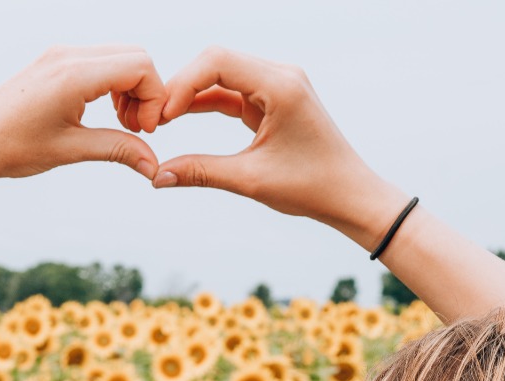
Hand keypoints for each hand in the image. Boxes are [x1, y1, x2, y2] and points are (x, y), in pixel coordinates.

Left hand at [0, 45, 166, 183]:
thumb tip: (154, 165)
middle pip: (136, 57)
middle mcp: (68, 56)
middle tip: (135, 129)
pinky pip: (101, 62)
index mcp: (74, 74)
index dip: (154, 99)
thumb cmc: (10, 146)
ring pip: (120, 57)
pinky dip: (113, 84)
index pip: (140, 67)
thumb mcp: (69, 150)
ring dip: (131, 89)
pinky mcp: (54, 62)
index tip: (144, 132)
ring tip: (121, 125)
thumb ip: (117, 149)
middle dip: (146, 92)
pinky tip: (104, 114)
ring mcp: (60, 55)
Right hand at [152, 47, 410, 249]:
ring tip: (160, 120)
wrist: (351, 195)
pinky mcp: (274, 98)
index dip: (182, 83)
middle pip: (216, 61)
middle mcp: (281, 75)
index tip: (161, 116)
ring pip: (221, 75)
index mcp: (281, 86)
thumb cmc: (312, 187)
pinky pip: (232, 91)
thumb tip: (156, 177)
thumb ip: (201, 172)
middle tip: (153, 119)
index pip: (218, 61)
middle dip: (181, 86)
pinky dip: (206, 103)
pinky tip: (179, 118)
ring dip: (191, 94)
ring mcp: (279, 84)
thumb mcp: (251, 180)